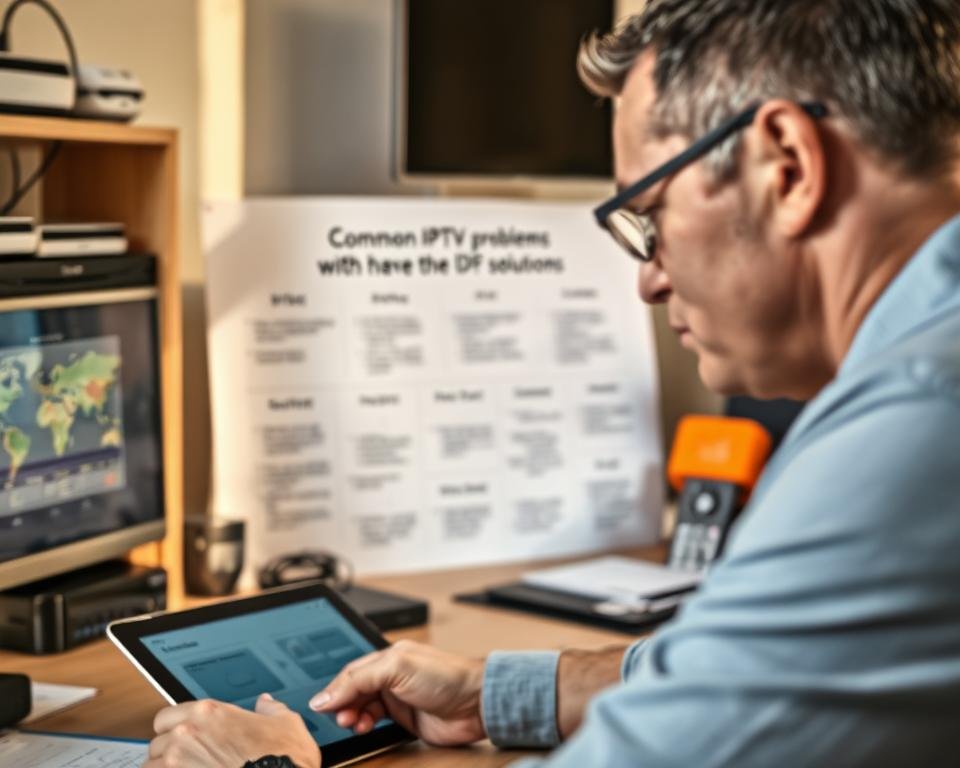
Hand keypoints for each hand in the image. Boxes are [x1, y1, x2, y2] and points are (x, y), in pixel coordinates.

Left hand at [145, 693, 319, 767]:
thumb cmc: (283, 757)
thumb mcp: (285, 723)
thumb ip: (270, 709)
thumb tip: (266, 704)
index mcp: (208, 713)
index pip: (165, 717)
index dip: (173, 728)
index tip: (181, 736)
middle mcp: (187, 735)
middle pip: (156, 743)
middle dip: (168, 752)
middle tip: (185, 760)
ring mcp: (180, 764)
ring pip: (152, 767)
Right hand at [309, 640, 484, 746]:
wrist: (476, 703)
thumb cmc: (446, 675)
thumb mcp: (397, 668)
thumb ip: (360, 679)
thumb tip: (328, 694)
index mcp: (388, 656)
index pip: (351, 672)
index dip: (334, 688)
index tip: (319, 705)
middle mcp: (391, 676)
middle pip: (354, 690)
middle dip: (342, 704)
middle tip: (338, 717)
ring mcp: (398, 697)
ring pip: (363, 707)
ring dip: (352, 716)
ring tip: (352, 723)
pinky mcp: (405, 718)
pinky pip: (376, 722)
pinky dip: (365, 726)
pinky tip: (364, 728)